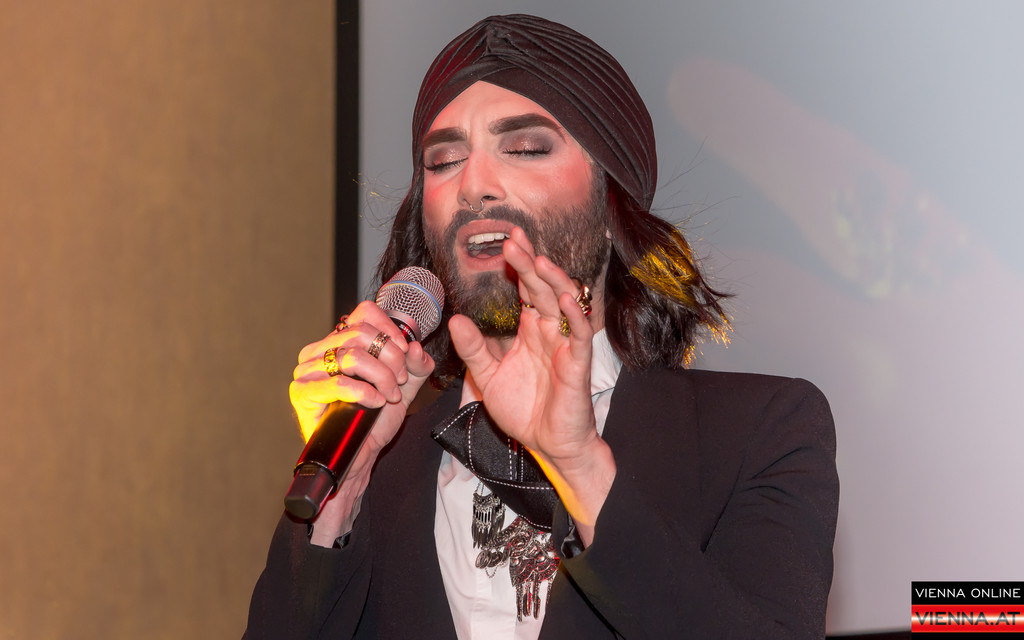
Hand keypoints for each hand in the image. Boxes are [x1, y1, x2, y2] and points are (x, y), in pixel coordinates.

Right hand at [289, 300, 433, 542]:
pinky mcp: (302, 393)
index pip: (365, 312)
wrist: (357, 456)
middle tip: (400, 380)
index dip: (391, 329)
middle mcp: (319, 350)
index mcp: (340, 341)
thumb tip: (417, 348)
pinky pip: (339, 383)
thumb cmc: (373, 420)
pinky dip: (365, 392)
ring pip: (353, 356)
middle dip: (391, 357)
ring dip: (381, 377)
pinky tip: (376, 403)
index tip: (406, 352)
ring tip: (390, 394)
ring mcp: (307, 370)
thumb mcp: (403, 386)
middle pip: (361, 333)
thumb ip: (415, 365)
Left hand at [449, 227, 614, 540]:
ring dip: (551, 280)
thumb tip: (454, 320)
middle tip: (513, 238)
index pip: (526, 289)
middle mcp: (550, 331)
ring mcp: (565, 345)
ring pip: (563, 303)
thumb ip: (473, 348)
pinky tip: (562, 299)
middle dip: (530, 263)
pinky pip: (579, 334)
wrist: (547, 445)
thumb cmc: (524, 410)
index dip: (518, 265)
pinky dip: (573, 316)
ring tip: (536, 260)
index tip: (506, 240)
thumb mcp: (487, 376)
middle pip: (542, 288)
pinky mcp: (577, 364)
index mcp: (530, 330)